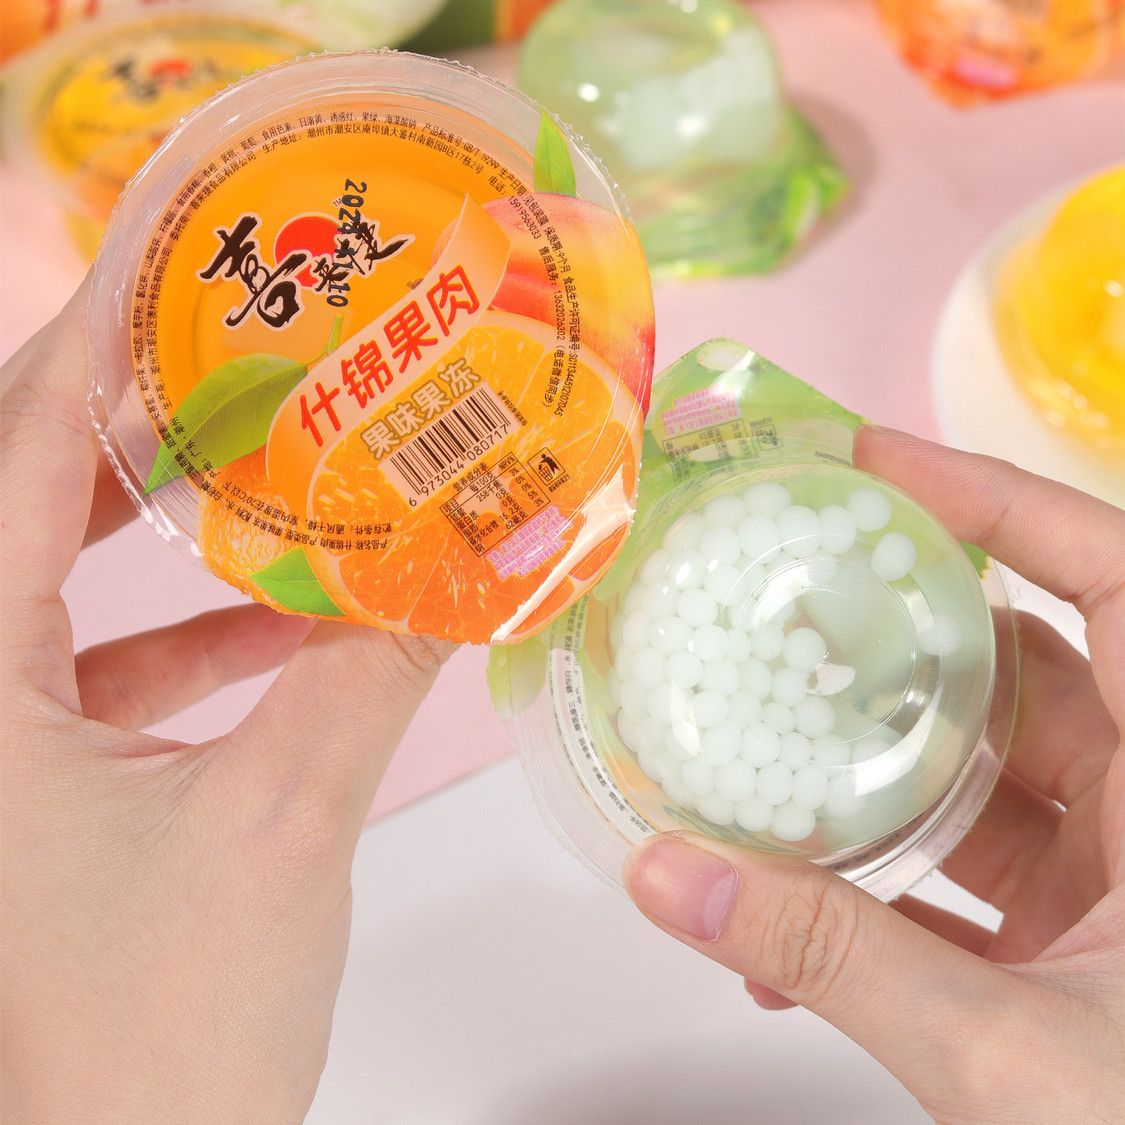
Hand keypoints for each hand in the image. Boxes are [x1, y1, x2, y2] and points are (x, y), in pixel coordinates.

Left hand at [1, 283, 452, 1121]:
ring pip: (60, 588)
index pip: (10, 457)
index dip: (89, 339)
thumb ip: (372, 675)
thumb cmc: (158, 1033)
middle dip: (126, 413)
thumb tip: (470, 572)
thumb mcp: (279, 824)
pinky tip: (289, 626)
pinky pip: (96, 669)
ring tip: (274, 466)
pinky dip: (186, 633)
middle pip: (20, 500)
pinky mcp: (31, 794)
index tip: (168, 253)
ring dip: (164, 529)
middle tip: (234, 345)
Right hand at [624, 427, 1124, 1122]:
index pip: (1111, 578)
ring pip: (978, 774)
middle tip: (779, 605)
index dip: (995, 500)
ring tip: (760, 754)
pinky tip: (793, 913)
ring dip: (870, 775)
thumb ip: (833, 957)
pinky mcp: (1079, 936)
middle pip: (1015, 672)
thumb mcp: (1007, 1052)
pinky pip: (969, 869)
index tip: (870, 463)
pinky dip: (884, 880)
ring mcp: (1120, 874)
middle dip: (890, 644)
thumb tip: (670, 876)